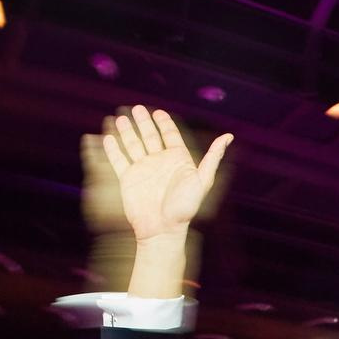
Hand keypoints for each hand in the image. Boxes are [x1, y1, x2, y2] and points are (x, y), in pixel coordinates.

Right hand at [81, 105, 231, 242]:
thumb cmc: (185, 209)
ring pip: (133, 144)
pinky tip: (109, 137)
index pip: (170, 135)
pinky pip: (119, 160)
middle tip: (137, 108)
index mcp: (178, 160)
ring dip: (127, 131)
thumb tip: (229, 136)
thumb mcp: (203, 180)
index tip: (158, 112)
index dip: (164, 122)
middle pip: (150, 136)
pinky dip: (113, 149)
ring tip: (121, 118)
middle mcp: (160, 162)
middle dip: (143, 122)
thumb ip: (213, 157)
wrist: (162, 230)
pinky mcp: (128, 179)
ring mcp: (143, 170)